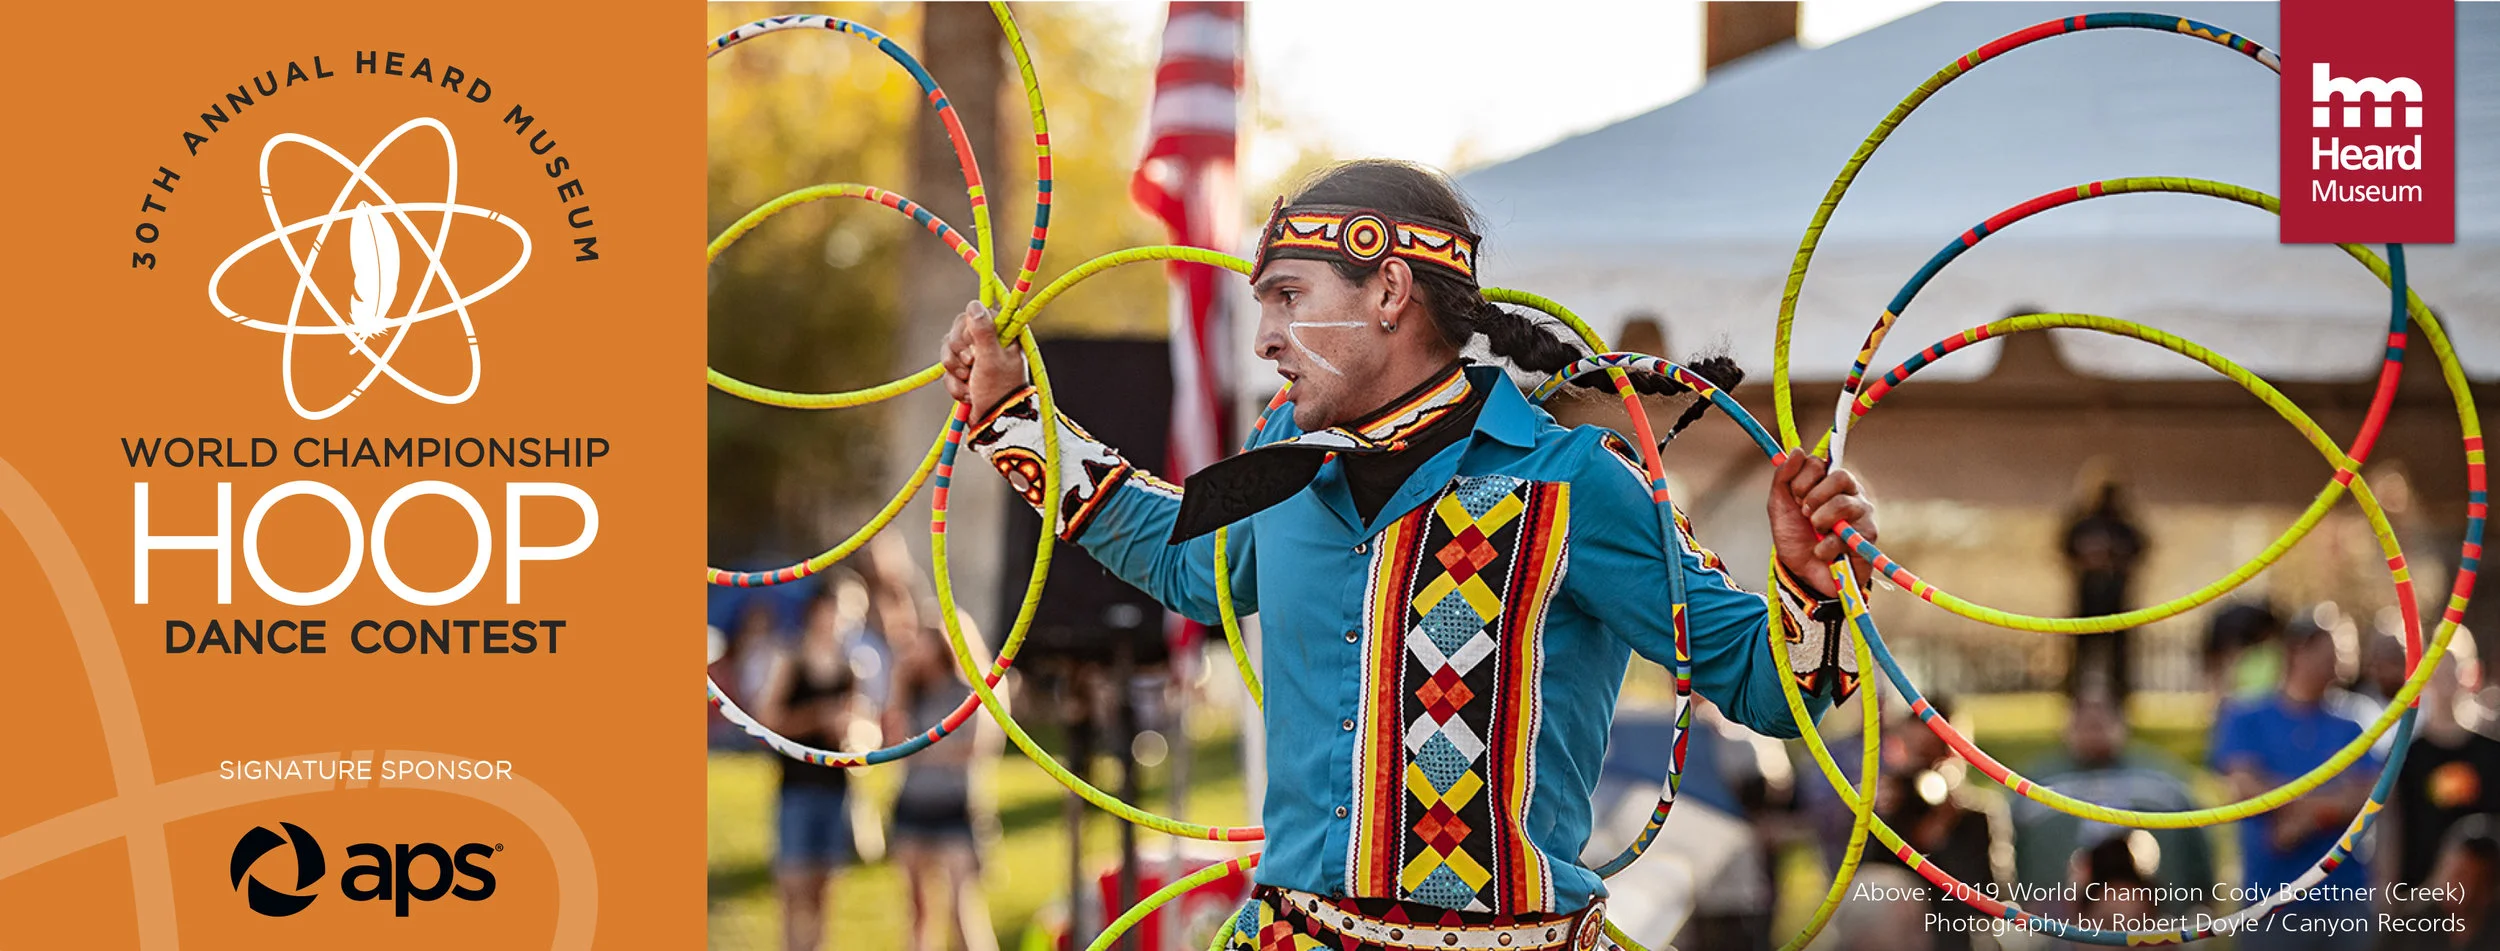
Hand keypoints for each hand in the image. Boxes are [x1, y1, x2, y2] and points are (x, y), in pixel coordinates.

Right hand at [938, 300, 1027, 414]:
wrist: (995, 423)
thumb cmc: (999, 390)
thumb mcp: (991, 358)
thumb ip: (983, 331)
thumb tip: (974, 303)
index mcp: (1003, 334)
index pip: (974, 315)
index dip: (967, 331)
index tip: (973, 348)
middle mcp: (989, 342)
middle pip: (957, 332)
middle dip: (958, 353)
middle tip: (971, 365)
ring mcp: (977, 358)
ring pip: (949, 351)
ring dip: (955, 371)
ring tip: (968, 384)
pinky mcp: (966, 373)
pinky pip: (948, 371)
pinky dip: (954, 384)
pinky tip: (967, 395)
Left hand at [1768, 452, 1875, 597]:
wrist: (1802, 573)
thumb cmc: (1795, 536)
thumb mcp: (1779, 506)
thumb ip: (1784, 477)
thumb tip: (1798, 450)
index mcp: (1828, 482)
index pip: (1820, 464)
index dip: (1803, 479)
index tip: (1795, 497)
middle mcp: (1850, 493)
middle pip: (1840, 476)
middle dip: (1814, 497)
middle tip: (1805, 514)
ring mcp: (1862, 514)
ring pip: (1844, 504)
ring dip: (1819, 521)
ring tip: (1816, 534)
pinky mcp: (1869, 537)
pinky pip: (1847, 534)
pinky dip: (1825, 546)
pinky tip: (1822, 552)